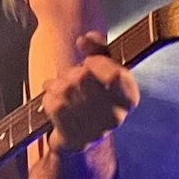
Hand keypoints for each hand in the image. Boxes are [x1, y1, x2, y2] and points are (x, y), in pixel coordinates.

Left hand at [41, 34, 138, 152]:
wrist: (81, 139)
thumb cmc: (93, 99)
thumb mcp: (103, 71)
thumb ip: (99, 49)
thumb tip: (85, 39)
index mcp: (129, 98)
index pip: (115, 74)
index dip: (97, 62)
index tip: (89, 62)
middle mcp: (116, 116)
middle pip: (83, 76)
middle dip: (72, 73)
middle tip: (72, 80)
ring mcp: (93, 128)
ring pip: (65, 88)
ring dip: (57, 85)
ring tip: (62, 91)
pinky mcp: (71, 135)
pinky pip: (52, 102)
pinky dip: (48, 97)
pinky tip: (55, 102)